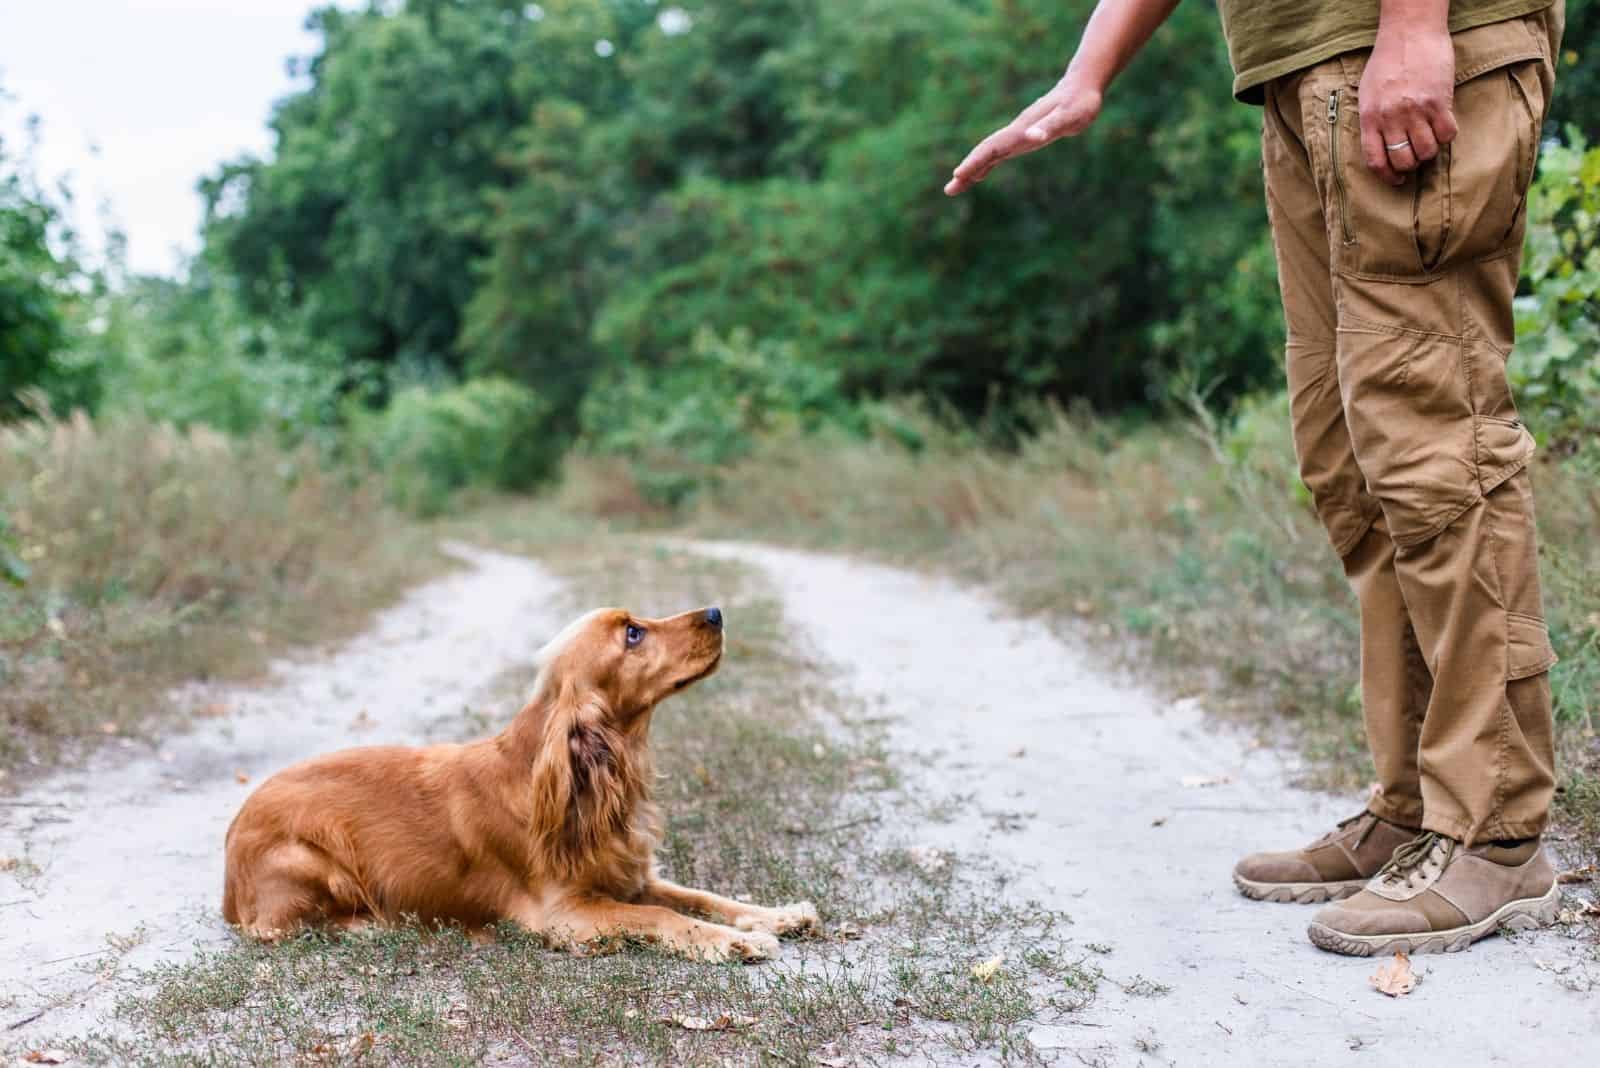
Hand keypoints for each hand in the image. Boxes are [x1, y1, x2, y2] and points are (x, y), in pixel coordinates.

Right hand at [944, 75, 1102, 195]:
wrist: (1081, 86)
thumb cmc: (1079, 103)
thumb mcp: (1069, 117)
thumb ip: (1050, 125)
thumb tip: (1032, 136)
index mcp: (1022, 130)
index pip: (992, 147)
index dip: (975, 161)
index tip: (958, 175)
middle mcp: (1016, 133)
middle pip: (985, 152)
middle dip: (967, 170)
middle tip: (949, 190)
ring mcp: (1018, 135)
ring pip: (989, 154)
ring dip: (972, 170)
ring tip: (955, 187)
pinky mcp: (1024, 138)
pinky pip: (999, 154)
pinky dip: (986, 165)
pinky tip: (979, 176)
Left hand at [1358, 21, 1456, 185]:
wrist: (1410, 32)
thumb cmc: (1387, 61)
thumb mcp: (1367, 93)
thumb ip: (1373, 119)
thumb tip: (1382, 145)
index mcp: (1370, 118)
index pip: (1375, 160)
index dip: (1387, 176)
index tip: (1396, 180)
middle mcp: (1391, 118)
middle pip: (1404, 160)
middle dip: (1411, 165)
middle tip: (1415, 157)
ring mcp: (1415, 111)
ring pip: (1427, 151)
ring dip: (1429, 151)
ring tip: (1429, 141)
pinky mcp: (1438, 102)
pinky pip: (1447, 134)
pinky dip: (1447, 135)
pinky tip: (1443, 126)